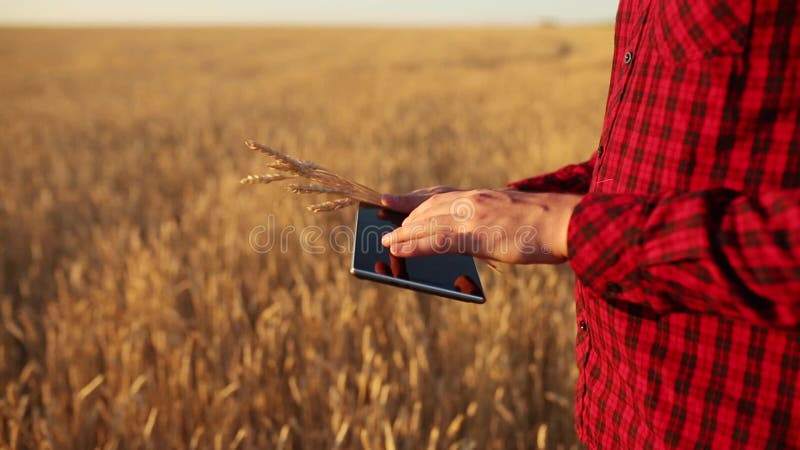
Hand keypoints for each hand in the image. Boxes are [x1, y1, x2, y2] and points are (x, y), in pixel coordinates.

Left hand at [381, 189, 582, 263]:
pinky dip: (414, 245)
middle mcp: (473, 201)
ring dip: (403, 232)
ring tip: (386, 241)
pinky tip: (398, 249)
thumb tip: (476, 237)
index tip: (392, 199)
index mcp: (482, 196)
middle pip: (428, 206)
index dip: (412, 198)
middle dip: (403, 215)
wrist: (568, 223)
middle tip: (383, 223)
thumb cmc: (546, 225)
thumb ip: (490, 221)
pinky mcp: (477, 235)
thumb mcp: (512, 216)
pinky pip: (437, 241)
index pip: (439, 194)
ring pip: (428, 222)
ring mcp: (473, 216)